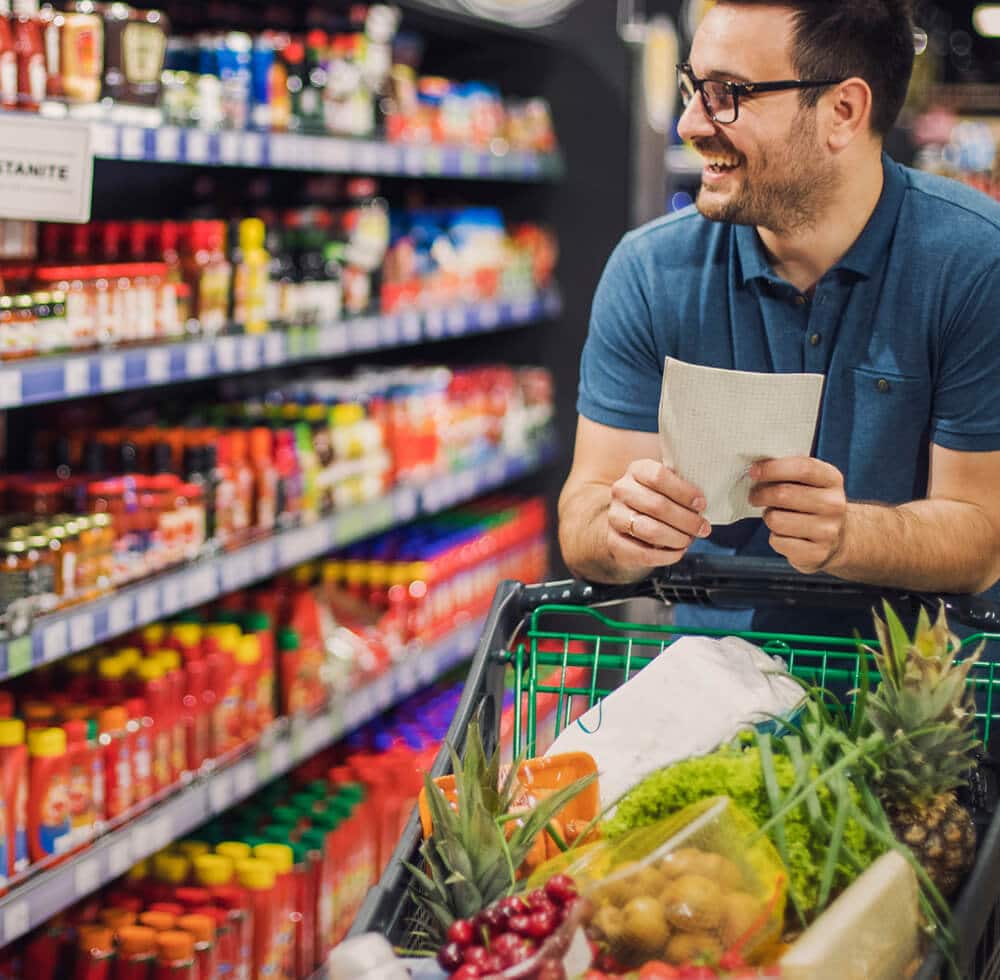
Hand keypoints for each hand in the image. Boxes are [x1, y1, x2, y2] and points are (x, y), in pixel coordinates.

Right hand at [607, 459, 710, 573]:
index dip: (683, 492)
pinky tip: (678, 552)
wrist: (629, 521)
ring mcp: (615, 516)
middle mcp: (621, 490)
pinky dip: (666, 556)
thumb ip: (682, 486)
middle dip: (686, 520)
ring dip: (677, 538)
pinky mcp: (614, 541)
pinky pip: (642, 553)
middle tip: (703, 528)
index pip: (658, 476)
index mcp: (637, 470)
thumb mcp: (668, 485)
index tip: (702, 504)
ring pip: (649, 530)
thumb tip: (703, 503)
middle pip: (657, 506)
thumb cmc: (657, 499)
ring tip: (689, 540)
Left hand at [749, 457, 847, 573]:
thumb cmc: (812, 504)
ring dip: (768, 517)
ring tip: (775, 516)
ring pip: (776, 519)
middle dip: (760, 494)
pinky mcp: (817, 553)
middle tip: (754, 496)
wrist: (838, 539)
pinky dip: (775, 538)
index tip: (753, 471)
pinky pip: (778, 541)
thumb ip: (789, 471)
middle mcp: (834, 504)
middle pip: (784, 494)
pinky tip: (785, 535)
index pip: (803, 468)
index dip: (773, 468)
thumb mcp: (810, 482)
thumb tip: (756, 468)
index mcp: (832, 479)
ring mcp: (828, 531)